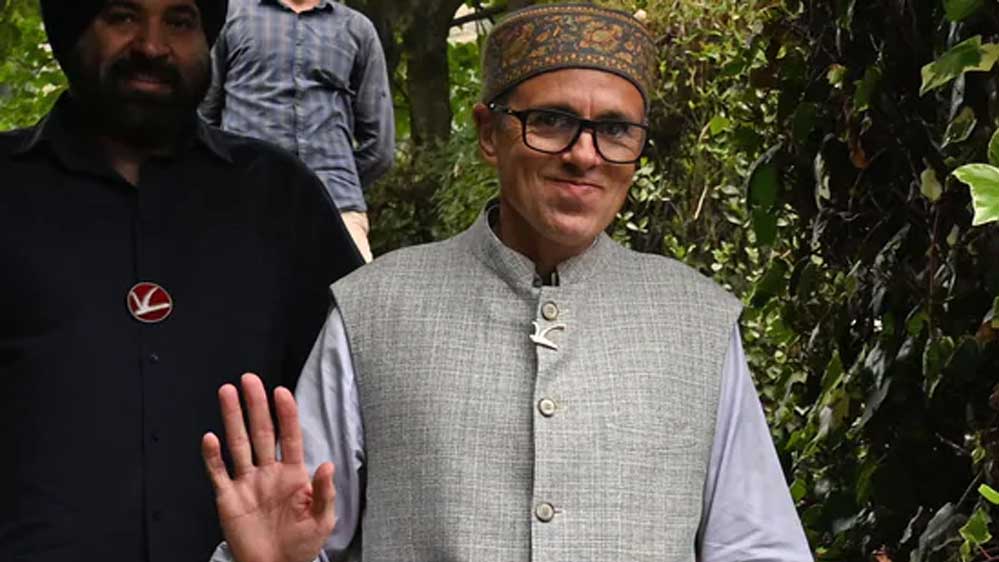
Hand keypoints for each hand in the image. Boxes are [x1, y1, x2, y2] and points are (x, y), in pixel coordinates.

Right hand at [202, 373, 335, 561]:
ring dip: (232, 418)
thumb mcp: (321, 520)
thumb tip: (329, 464)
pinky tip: (211, 438)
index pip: (290, 437)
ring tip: (227, 392)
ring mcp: (247, 482)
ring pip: (238, 444)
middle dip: (256, 405)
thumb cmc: (300, 544)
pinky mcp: (228, 498)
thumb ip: (324, 492)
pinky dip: (213, 456)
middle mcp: (268, 472)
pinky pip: (219, 472)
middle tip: (250, 380)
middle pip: (261, 432)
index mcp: (292, 474)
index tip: (282, 392)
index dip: (286, 414)